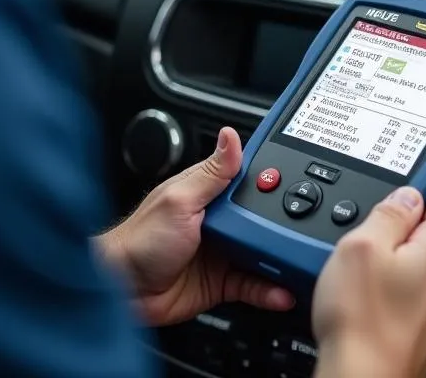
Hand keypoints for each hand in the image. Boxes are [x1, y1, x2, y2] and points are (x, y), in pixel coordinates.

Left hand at [96, 127, 295, 326]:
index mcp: (207, 192)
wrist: (120, 290)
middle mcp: (217, 219)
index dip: (272, 181)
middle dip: (282, 224)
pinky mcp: (221, 282)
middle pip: (260, 218)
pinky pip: (254, 285)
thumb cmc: (139, 239)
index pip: (247, 179)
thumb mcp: (180, 200)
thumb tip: (231, 135)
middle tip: (305, 230)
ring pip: (261, 252)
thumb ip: (211, 173)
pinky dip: (270, 289)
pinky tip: (282, 291)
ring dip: (279, 258)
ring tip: (299, 263)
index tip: (301, 182)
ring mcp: (220, 251)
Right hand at [312, 173, 425, 377]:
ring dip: (400, 263)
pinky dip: (393, 293)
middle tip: (386, 218)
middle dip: (414, 227)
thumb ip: (387, 215)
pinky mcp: (419, 339)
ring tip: (364, 264)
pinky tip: (367, 298)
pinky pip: (410, 301)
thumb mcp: (361, 246)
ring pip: (421, 273)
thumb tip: (406, 197)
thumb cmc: (361, 321)